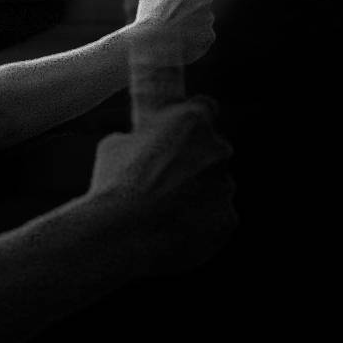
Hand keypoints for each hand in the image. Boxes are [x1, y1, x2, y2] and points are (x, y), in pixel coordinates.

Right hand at [87, 96, 236, 275]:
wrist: (122, 234)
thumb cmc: (115, 185)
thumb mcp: (115, 144)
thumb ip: (139, 138)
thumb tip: (138, 144)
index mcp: (194, 120)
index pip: (206, 108)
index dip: (192, 123)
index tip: (182, 134)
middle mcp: (218, 149)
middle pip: (213, 151)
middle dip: (195, 161)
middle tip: (167, 178)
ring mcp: (226, 185)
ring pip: (215, 187)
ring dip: (198, 194)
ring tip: (164, 210)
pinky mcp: (228, 219)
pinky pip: (216, 217)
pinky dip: (201, 222)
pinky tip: (173, 228)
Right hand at [132, 0, 215, 65]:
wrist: (152, 44)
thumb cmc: (148, 18)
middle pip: (201, 0)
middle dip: (191, 6)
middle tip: (175, 16)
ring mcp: (209, 17)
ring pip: (203, 20)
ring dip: (193, 24)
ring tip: (174, 33)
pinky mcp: (210, 35)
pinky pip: (203, 36)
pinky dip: (195, 39)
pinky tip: (180, 43)